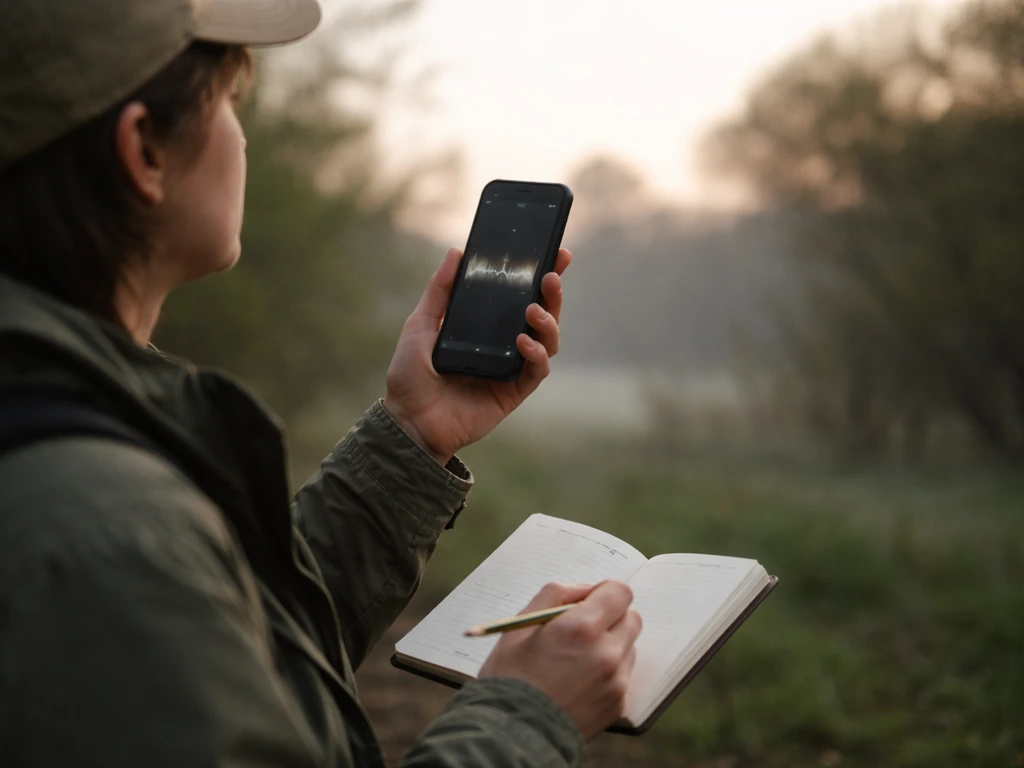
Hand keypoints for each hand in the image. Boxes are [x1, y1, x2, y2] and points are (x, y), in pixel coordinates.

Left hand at [382, 247, 571, 463]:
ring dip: (547, 322)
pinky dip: (536, 355)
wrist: (408, 420)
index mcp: (486, 326)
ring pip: (548, 341)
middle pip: (542, 315)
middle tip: (551, 275)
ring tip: (532, 310)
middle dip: (553, 294)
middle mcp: (504, 344)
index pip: (520, 296)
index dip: (541, 276)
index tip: (555, 253)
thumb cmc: (411, 376)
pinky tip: (524, 343)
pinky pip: (537, 371)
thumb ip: (439, 291)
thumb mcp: (420, 325)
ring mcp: (512, 368)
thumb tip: (455, 252)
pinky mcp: (514, 392)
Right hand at [478, 581, 642, 740]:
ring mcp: (616, 681)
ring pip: (629, 647)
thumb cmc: (510, 677)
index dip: (605, 593)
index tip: (590, 602)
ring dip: (611, 645)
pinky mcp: (618, 704)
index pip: (620, 592)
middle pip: (631, 618)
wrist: (513, 735)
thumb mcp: (521, 625)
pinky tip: (580, 682)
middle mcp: (606, 653)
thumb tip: (585, 590)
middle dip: (611, 617)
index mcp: (581, 628)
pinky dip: (608, 672)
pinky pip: (623, 675)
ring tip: (577, 660)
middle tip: (582, 630)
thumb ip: (555, 595)